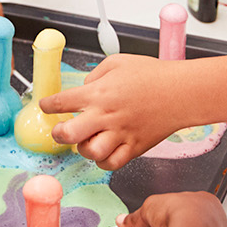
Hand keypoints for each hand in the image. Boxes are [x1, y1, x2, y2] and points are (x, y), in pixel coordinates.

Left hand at [39, 55, 180, 168]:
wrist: (180, 91)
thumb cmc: (152, 74)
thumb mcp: (117, 62)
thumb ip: (95, 76)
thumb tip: (84, 88)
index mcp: (98, 93)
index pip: (61, 102)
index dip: (47, 105)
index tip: (46, 106)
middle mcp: (105, 116)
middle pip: (68, 134)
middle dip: (58, 134)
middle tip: (60, 131)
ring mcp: (120, 134)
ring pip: (90, 153)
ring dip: (83, 149)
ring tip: (86, 141)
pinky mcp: (134, 147)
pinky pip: (112, 164)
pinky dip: (103, 161)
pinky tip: (103, 151)